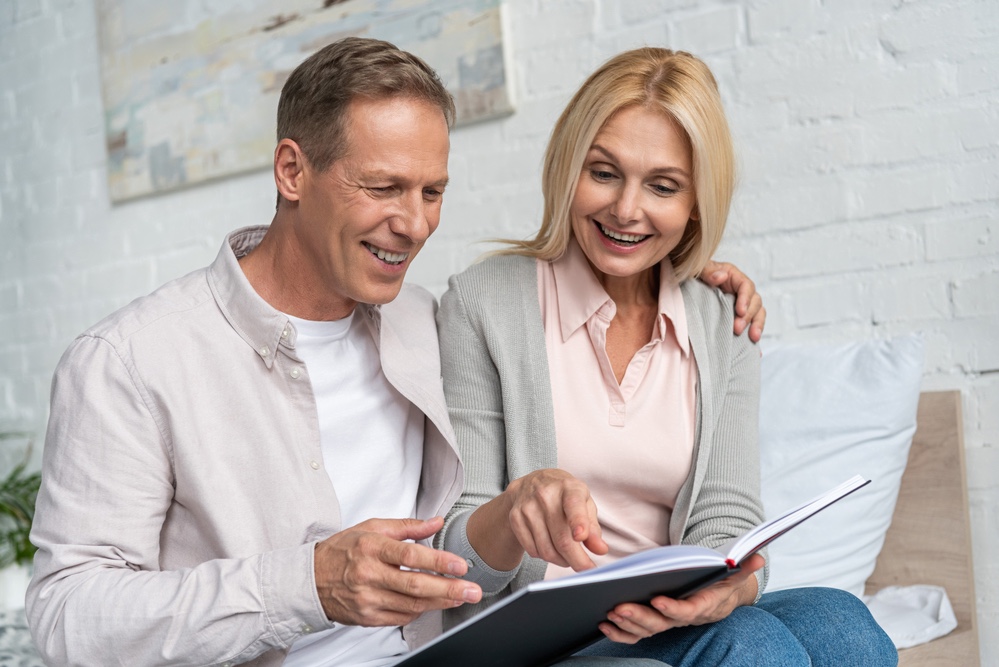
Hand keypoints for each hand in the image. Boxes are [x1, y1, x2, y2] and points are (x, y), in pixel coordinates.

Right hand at [313, 516, 481, 626]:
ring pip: (411, 606)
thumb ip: (407, 526)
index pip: (411, 556)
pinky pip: (400, 618)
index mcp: (371, 548)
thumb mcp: (372, 527)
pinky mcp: (367, 618)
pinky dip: (420, 611)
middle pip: (415, 586)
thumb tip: (436, 522)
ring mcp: (367, 600)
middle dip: (449, 589)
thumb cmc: (342, 550)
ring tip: (460, 596)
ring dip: (440, 602)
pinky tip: (432, 603)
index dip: (439, 562)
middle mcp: (369, 575)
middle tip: (472, 590)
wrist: (310, 579)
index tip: (461, 565)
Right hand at [476, 469, 607, 572]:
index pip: (573, 505)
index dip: (578, 522)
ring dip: (562, 560)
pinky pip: (533, 550)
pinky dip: (545, 557)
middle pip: (562, 539)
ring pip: (546, 550)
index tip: (581, 536)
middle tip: (586, 570)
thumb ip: (593, 528)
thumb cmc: (565, 497)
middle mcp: (546, 495)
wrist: (531, 484)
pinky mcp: (515, 518)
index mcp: (569, 488)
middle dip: (577, 560)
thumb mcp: (584, 504)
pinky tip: (551, 548)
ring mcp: (528, 507)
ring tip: (568, 556)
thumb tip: (601, 550)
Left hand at [597, 553, 764, 643]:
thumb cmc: (723, 581)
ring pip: (647, 630)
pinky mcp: (656, 623)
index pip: (688, 611)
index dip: (673, 608)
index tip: (657, 600)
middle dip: (640, 616)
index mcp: (702, 605)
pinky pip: (637, 634)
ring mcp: (669, 622)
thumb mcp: (736, 573)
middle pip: (661, 623)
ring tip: (609, 612)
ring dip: (627, 624)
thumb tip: (758, 556)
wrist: (720, 596)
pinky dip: (620, 633)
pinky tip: (604, 624)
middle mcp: (684, 618)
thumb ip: (744, 565)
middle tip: (619, 606)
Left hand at [699, 261, 765, 342]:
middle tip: (737, 329)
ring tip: (753, 338)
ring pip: (758, 313)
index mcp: (733, 277)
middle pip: (755, 302)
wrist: (688, 285)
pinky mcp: (739, 316)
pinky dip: (754, 334)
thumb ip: (709, 271)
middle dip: (749, 316)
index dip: (746, 298)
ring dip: (757, 325)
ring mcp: (741, 304)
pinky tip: (755, 349)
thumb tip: (722, 276)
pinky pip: (751, 325)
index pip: (746, 286)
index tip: (740, 311)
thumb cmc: (694, 275)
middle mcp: (741, 290)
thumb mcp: (699, 270)